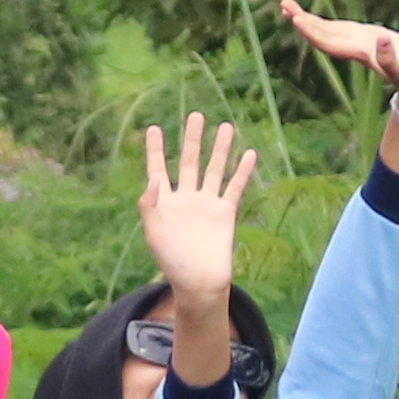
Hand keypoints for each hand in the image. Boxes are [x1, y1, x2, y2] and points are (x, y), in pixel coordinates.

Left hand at [138, 114, 257, 308]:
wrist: (200, 283)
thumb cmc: (172, 262)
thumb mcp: (153, 234)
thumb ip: (149, 205)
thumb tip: (153, 179)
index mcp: (164, 203)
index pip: (158, 169)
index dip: (156, 150)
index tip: (154, 128)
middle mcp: (186, 199)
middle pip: (189, 162)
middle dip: (192, 140)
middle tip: (196, 115)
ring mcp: (207, 204)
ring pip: (214, 170)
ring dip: (219, 149)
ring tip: (225, 126)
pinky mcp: (225, 213)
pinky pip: (235, 188)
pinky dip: (242, 171)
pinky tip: (248, 154)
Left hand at [272, 0, 398, 118]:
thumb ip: (392, 58)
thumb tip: (382, 42)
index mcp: (360, 53)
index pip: (330, 42)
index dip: (312, 32)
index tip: (296, 19)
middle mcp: (355, 49)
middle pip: (322, 35)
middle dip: (302, 21)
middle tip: (283, 5)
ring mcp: (359, 43)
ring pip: (328, 31)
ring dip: (308, 20)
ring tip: (287, 7)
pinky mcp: (367, 38)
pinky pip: (339, 29)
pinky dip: (324, 22)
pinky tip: (312, 18)